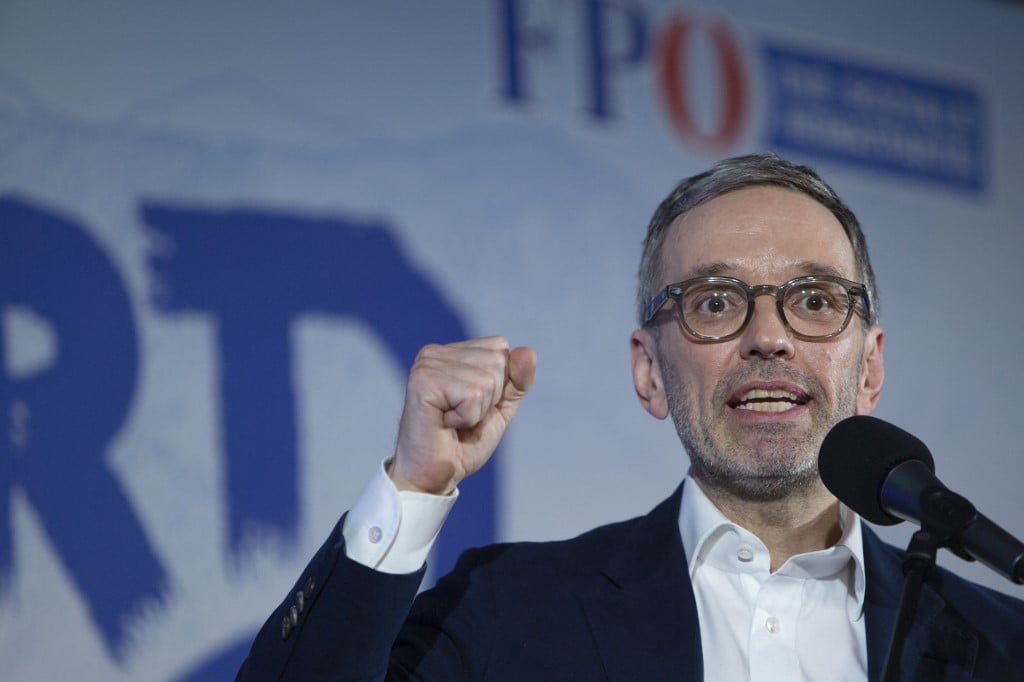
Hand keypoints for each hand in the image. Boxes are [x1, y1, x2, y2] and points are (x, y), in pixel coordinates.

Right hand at [389, 337, 536, 494]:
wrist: (433, 476)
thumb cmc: (462, 443)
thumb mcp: (500, 407)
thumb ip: (517, 380)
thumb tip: (528, 351)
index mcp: (451, 353)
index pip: (499, 347)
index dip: (500, 384)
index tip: (472, 406)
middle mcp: (436, 353)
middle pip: (496, 361)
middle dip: (490, 398)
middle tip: (462, 418)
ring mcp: (427, 365)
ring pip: (486, 379)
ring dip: (477, 410)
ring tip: (452, 421)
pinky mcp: (423, 382)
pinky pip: (472, 394)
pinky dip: (467, 417)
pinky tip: (445, 423)